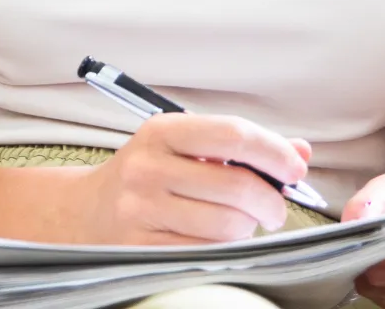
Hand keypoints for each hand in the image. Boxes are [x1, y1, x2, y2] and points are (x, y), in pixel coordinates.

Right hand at [68, 112, 312, 245]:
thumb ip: (242, 147)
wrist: (85, 213)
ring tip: (242, 222)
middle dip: (270, 200)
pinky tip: (221, 240)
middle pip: (236, 185)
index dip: (272, 151)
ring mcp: (142, 209)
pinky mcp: (140, 248)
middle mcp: (148, 166)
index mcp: (163, 131)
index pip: (232, 134)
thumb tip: (300, 152)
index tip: (294, 167)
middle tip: (275, 207)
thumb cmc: (149, 175)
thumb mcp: (186, 148)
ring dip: (248, 228)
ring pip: (226, 224)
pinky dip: (226, 250)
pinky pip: (206, 253)